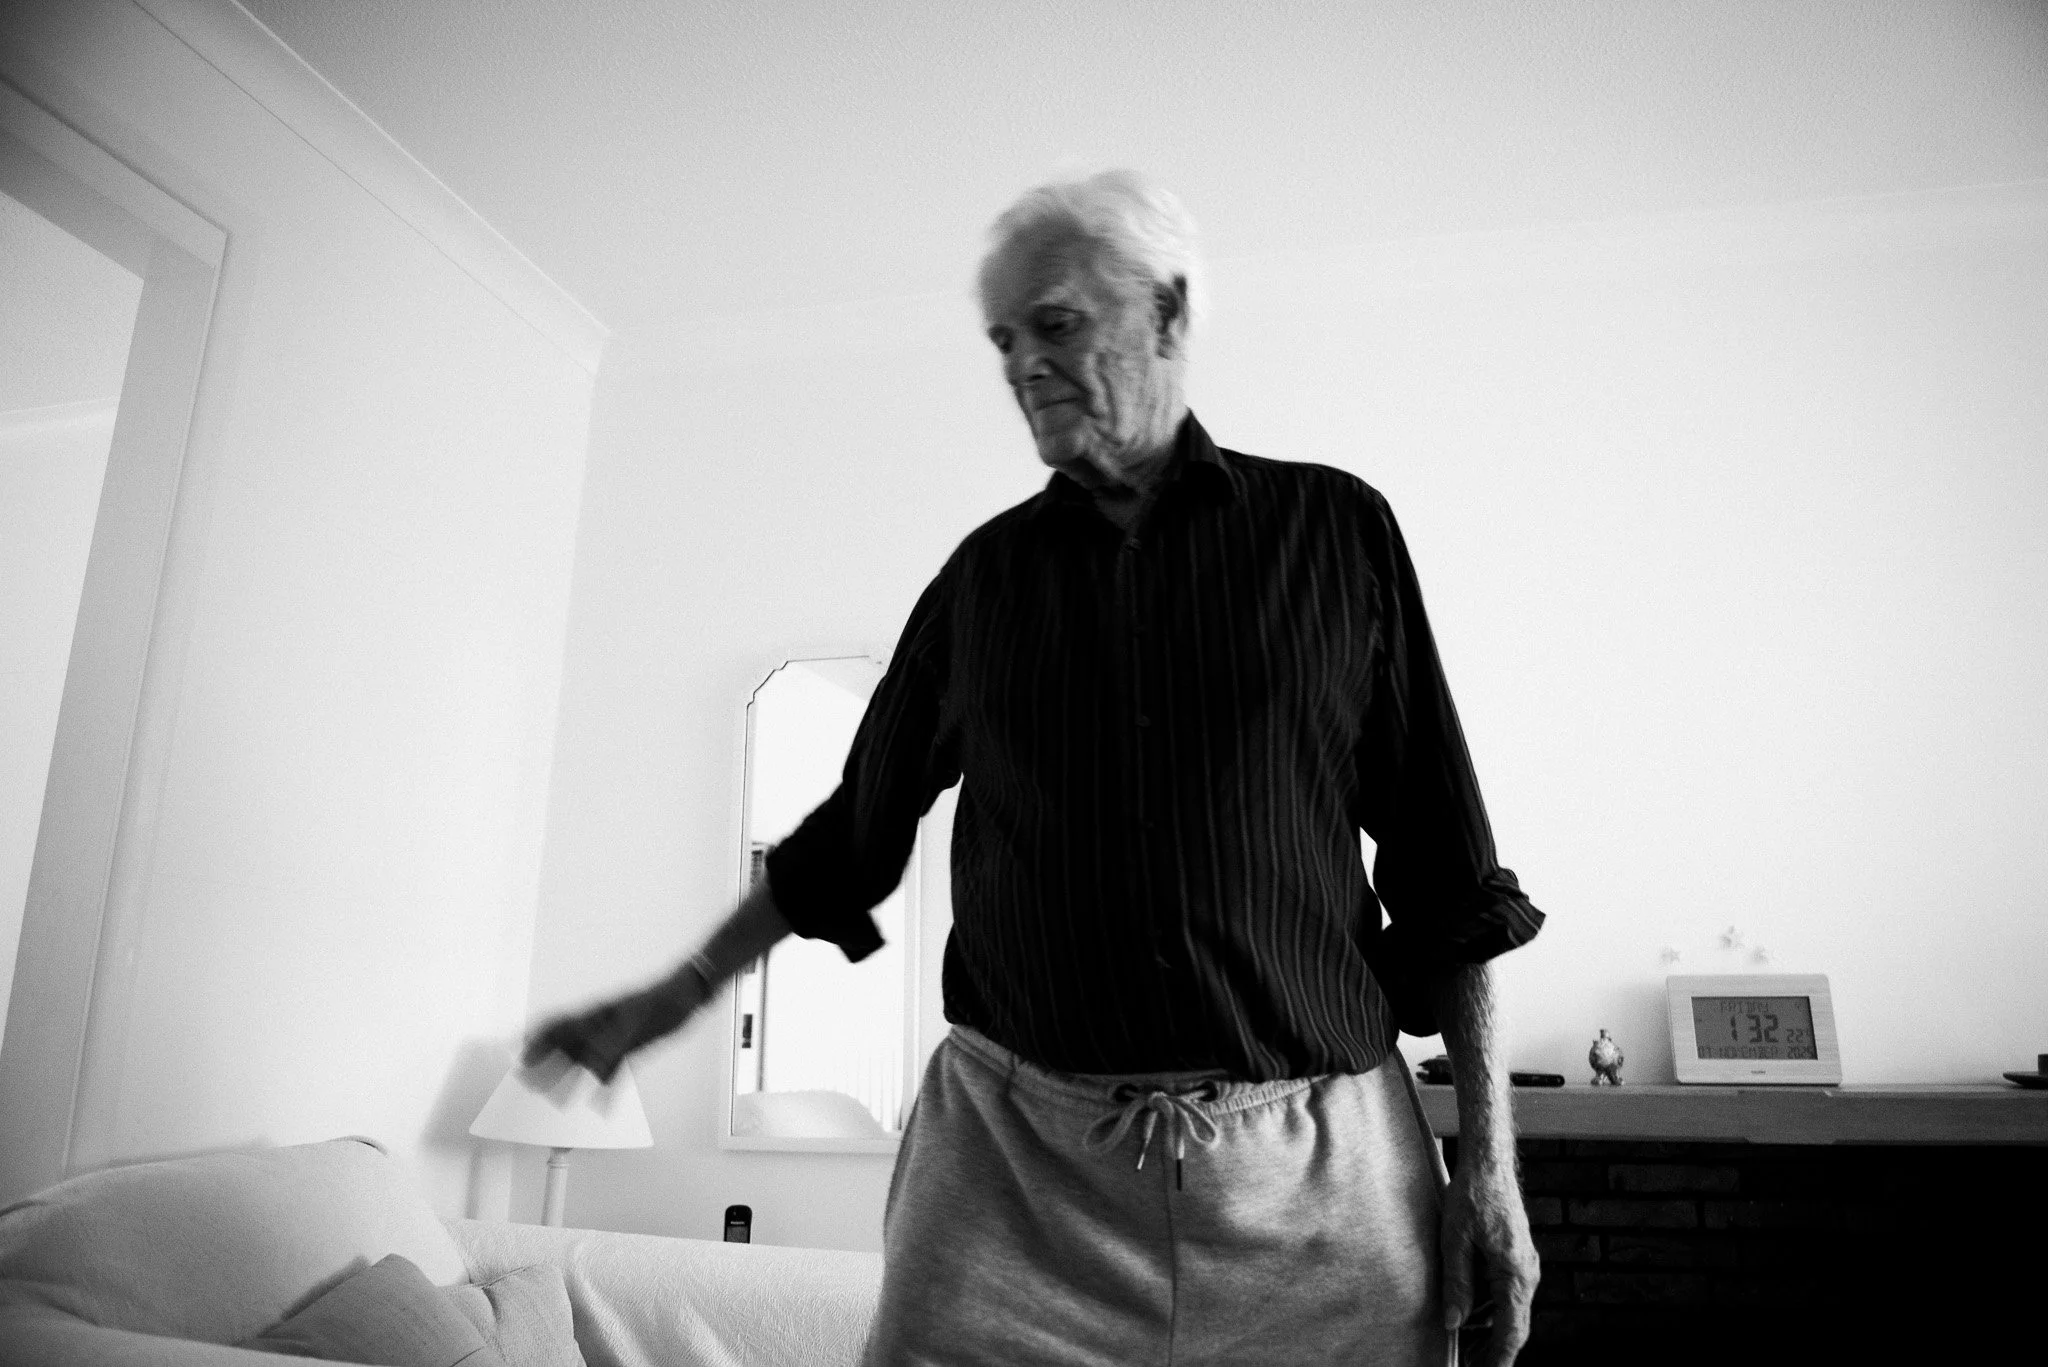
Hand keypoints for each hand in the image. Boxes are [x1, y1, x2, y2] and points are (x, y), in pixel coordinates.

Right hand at [521, 975, 703, 1082]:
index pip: (557, 1027)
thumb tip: (590, 1070)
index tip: (522, 1060)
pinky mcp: (631, 1047)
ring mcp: (615, 1037)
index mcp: (595, 1015)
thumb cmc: (662, 1000)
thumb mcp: (635, 1023)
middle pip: (566, 1047)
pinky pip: (611, 1070)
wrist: (689, 995)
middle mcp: (601, 1026)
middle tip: (529, 1084)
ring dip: (569, 1077)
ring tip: (553, 1097)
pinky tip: (599, 1104)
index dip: (537, 1043)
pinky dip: (603, 1087)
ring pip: (585, 1060)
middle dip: (545, 1065)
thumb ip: (611, 1047)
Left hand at [1439, 1154, 1538, 1366]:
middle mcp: (1526, 1274)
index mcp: (1515, 1274)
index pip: (1511, 1331)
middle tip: (1467, 1365)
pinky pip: (1504, 1292)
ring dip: (1487, 1329)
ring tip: (1461, 1346)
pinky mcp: (1515, 1257)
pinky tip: (1465, 1313)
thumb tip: (1453, 1323)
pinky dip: (1487, 1308)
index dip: (1498, 1358)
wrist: (1490, 1163)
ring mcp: (1523, 1266)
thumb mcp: (1455, 1240)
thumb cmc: (1473, 1196)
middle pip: (1512, 1325)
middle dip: (1491, 1350)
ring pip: (1508, 1310)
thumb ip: (1456, 1284)